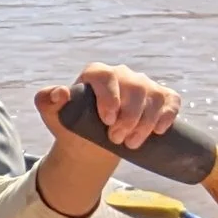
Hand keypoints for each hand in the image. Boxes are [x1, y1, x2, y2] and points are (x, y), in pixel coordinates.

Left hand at [36, 63, 181, 155]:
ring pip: (154, 97)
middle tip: (116, 139)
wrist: (92, 143)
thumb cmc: (73, 126)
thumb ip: (46, 100)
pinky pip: (171, 101)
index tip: (107, 121)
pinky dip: (167, 115)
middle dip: (129, 118)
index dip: (110, 98)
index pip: (107, 77)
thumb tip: (60, 93)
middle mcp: (123, 74)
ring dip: (146, 123)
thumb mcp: (53, 115)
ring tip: (131, 143)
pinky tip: (158, 130)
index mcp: (98, 73)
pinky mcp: (161, 98)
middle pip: (135, 89)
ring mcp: (144, 86)